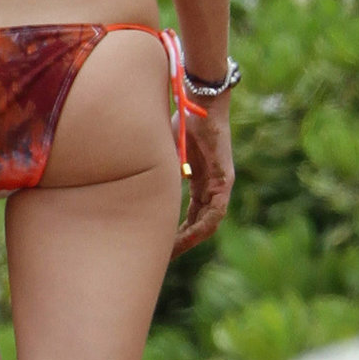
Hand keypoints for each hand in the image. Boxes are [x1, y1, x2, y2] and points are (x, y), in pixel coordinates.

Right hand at [173, 93, 232, 255]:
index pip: (192, 215)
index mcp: (201, 181)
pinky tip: (185, 235)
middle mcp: (214, 186)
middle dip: (183, 242)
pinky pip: (214, 212)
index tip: (163, 245)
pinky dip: (200, 226)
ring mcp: (221, 184)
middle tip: (165, 258)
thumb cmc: (183, 119)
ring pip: (209, 222)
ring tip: (173, 252)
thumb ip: (160, 167)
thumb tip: (134, 178)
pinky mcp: (224, 180)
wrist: (201, 101)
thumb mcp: (167, 149)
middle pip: (200, 224)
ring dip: (191, 239)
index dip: (179, 232)